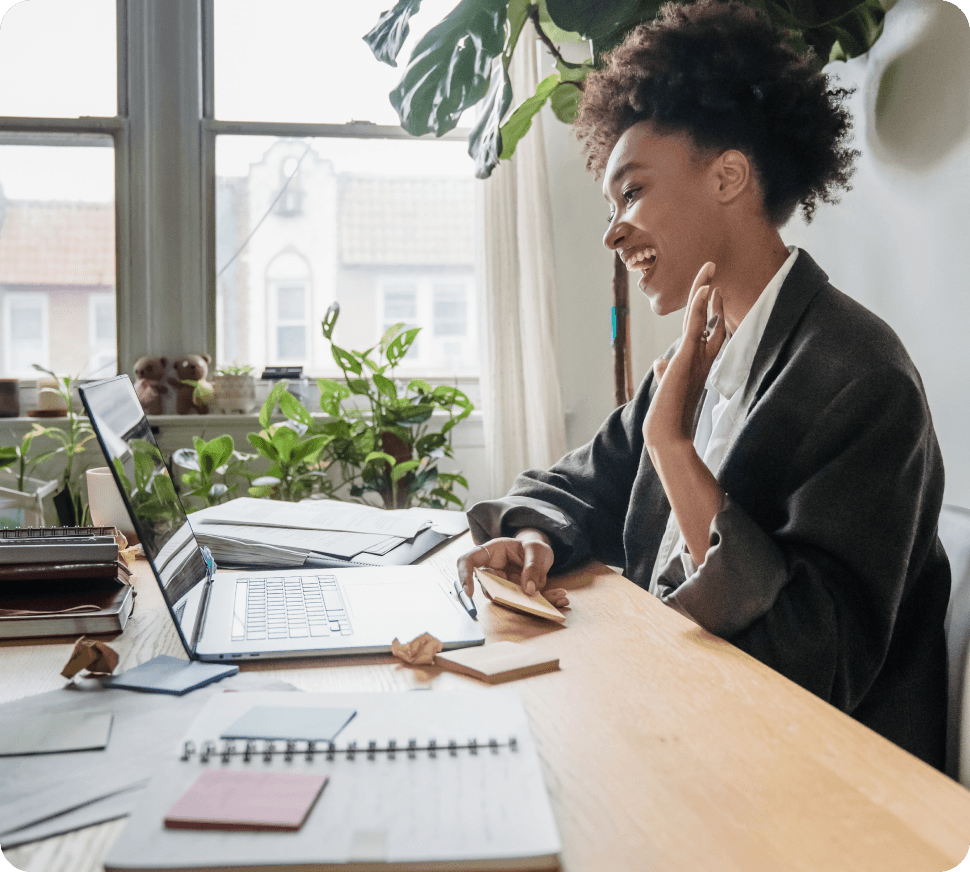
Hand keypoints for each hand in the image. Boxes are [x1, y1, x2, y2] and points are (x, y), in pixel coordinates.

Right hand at [456, 529, 568, 607]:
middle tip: (532, 599)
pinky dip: (545, 603)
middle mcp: (493, 571)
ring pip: (509, 600)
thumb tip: (529, 589)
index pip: (468, 561)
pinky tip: (561, 598)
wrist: (539, 553)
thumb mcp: (536, 549)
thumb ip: (532, 566)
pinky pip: (525, 603)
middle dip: (509, 598)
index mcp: (491, 552)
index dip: (464, 575)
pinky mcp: (515, 596)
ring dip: (533, 603)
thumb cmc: (532, 546)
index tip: (468, 592)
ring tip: (560, 597)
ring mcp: (503, 585)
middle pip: (489, 588)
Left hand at [644, 262, 725, 449]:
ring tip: (709, 268)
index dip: (710, 312)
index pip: (707, 333)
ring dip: (705, 291)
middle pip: (710, 320)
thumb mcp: (666, 387)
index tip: (711, 294)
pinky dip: (699, 307)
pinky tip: (704, 289)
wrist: (667, 434)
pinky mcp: (688, 358)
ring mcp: (696, 357)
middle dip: (711, 296)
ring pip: (702, 317)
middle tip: (713, 273)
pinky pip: (695, 327)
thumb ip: (666, 373)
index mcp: (697, 364)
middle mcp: (701, 358)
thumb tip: (660, 362)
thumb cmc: (667, 416)